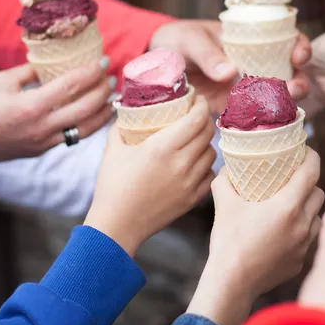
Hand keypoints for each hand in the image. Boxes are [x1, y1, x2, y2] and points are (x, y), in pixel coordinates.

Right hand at [0, 58, 113, 163]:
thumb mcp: (3, 81)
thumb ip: (31, 71)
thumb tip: (53, 62)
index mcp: (32, 105)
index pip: (72, 85)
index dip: (92, 71)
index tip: (104, 60)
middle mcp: (42, 126)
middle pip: (86, 108)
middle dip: (103, 91)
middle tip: (112, 78)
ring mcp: (44, 141)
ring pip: (86, 129)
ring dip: (103, 113)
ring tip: (113, 100)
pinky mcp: (43, 150)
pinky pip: (73, 137)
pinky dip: (88, 125)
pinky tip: (96, 115)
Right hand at [84, 96, 215, 255]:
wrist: (117, 225)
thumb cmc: (112, 187)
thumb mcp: (113, 150)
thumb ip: (121, 126)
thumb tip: (126, 109)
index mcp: (163, 147)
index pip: (196, 118)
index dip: (201, 105)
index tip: (197, 99)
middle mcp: (181, 163)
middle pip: (208, 133)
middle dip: (205, 120)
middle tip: (196, 116)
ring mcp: (189, 182)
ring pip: (212, 153)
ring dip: (206, 143)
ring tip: (195, 140)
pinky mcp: (192, 199)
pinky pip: (210, 175)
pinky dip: (206, 166)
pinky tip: (196, 163)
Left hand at [148, 19, 311, 112]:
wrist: (156, 64)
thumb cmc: (177, 40)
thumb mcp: (191, 40)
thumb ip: (208, 54)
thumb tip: (230, 72)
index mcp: (251, 40)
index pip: (286, 40)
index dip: (300, 47)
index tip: (298, 55)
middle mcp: (256, 64)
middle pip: (290, 72)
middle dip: (300, 81)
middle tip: (295, 88)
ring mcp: (246, 88)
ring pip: (277, 97)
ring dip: (285, 104)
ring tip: (283, 109)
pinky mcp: (232, 108)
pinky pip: (253, 117)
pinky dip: (261, 123)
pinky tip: (262, 129)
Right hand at [186, 148, 323, 324]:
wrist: (232, 283)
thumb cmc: (229, 242)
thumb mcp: (224, 204)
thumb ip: (225, 181)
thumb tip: (227, 168)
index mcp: (288, 206)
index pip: (311, 171)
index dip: (310, 157)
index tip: (305, 151)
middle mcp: (302, 224)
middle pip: (318, 193)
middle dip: (309, 183)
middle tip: (294, 178)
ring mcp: (304, 245)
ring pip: (316, 217)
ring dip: (308, 208)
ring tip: (292, 205)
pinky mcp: (300, 261)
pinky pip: (308, 239)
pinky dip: (301, 230)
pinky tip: (285, 231)